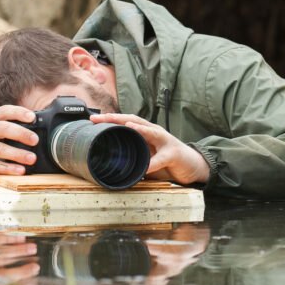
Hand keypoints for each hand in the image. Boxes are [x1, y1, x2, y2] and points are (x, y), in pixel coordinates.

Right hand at [0, 105, 38, 185]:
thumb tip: (34, 133)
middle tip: (35, 140)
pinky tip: (19, 171)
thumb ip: (3, 130)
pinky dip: (7, 168)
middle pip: (3, 128)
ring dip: (17, 154)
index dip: (18, 112)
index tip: (32, 117)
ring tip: (32, 159)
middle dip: (21, 133)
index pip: (3, 111)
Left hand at [89, 113, 209, 184]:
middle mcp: (154, 132)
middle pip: (133, 121)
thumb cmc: (168, 161)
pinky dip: (154, 162)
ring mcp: (165, 141)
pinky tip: (147, 165)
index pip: (125, 122)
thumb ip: (133, 156)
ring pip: (150, 132)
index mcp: (145, 132)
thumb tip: (111, 162)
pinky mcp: (174, 154)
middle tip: (99, 119)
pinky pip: (162, 158)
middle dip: (116, 118)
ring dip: (138, 129)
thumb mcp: (146, 157)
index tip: (92, 120)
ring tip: (125, 126)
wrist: (192, 166)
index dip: (109, 120)